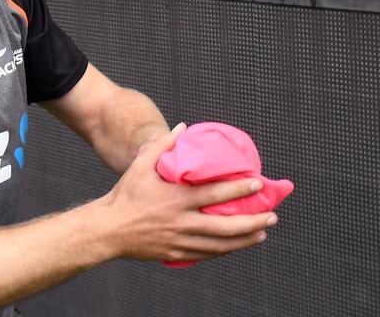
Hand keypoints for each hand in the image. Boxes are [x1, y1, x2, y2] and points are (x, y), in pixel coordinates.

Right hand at [97, 125, 274, 263]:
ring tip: (262, 234)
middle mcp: (181, 221)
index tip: (258, 184)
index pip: (214, 194)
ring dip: (244, 240)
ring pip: (219, 245)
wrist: (108, 229)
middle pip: (224, 226)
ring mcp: (180, 240)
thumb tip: (183, 126)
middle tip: (272, 216)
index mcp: (176, 198)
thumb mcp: (141, 166)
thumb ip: (164, 146)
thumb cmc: (126, 194)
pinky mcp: (176, 253)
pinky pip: (206, 254)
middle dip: (252, 221)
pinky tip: (237, 246)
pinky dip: (225, 251)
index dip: (238, 189)